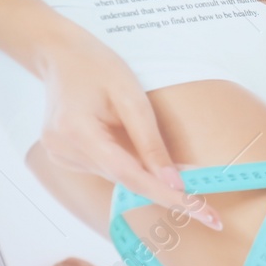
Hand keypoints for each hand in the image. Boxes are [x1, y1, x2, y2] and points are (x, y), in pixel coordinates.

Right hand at [37, 26, 220, 228]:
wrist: (60, 54)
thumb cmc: (97, 66)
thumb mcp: (131, 96)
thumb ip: (151, 142)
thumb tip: (173, 182)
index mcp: (76, 132)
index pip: (128, 175)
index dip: (165, 195)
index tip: (199, 211)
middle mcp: (63, 150)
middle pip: (124, 179)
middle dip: (165, 188)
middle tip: (205, 206)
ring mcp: (60, 156)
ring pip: (117, 177)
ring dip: (147, 174)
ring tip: (172, 166)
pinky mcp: (65, 157)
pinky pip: (107, 168)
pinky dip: (130, 165)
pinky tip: (133, 146)